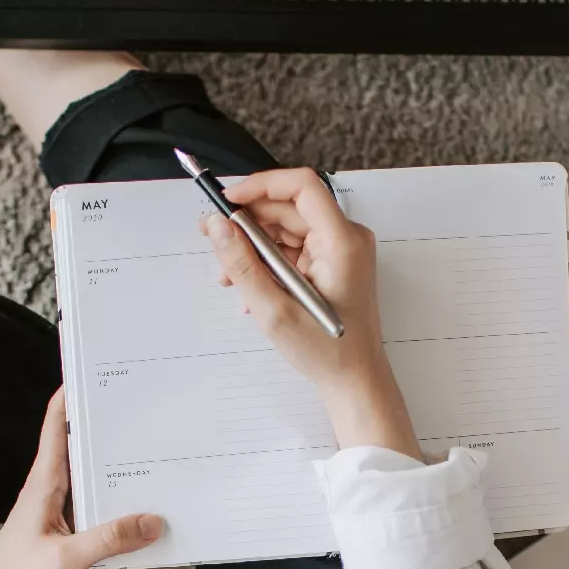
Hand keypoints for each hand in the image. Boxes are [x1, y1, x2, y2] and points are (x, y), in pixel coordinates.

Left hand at [0, 390, 161, 568]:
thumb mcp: (67, 559)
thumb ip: (110, 539)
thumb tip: (152, 521)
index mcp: (43, 483)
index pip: (56, 425)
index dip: (71, 395)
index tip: (93, 372)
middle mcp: (47, 488)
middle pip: (76, 443)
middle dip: (102, 424)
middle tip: (134, 407)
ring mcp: (53, 507)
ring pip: (86, 473)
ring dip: (109, 461)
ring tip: (143, 448)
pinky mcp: (59, 526)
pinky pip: (90, 500)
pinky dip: (110, 494)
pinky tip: (132, 504)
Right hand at [202, 168, 420, 458]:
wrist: (355, 382)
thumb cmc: (327, 352)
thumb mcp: (273, 310)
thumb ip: (242, 263)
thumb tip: (218, 226)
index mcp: (342, 242)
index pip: (302, 186)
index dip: (261, 185)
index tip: (229, 200)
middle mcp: (346, 239)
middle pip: (290, 207)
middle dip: (249, 221)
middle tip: (213, 237)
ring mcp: (341, 251)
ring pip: (288, 228)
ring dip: (254, 245)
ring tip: (229, 274)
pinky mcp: (333, 265)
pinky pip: (295, 248)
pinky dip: (269, 261)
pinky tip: (251, 287)